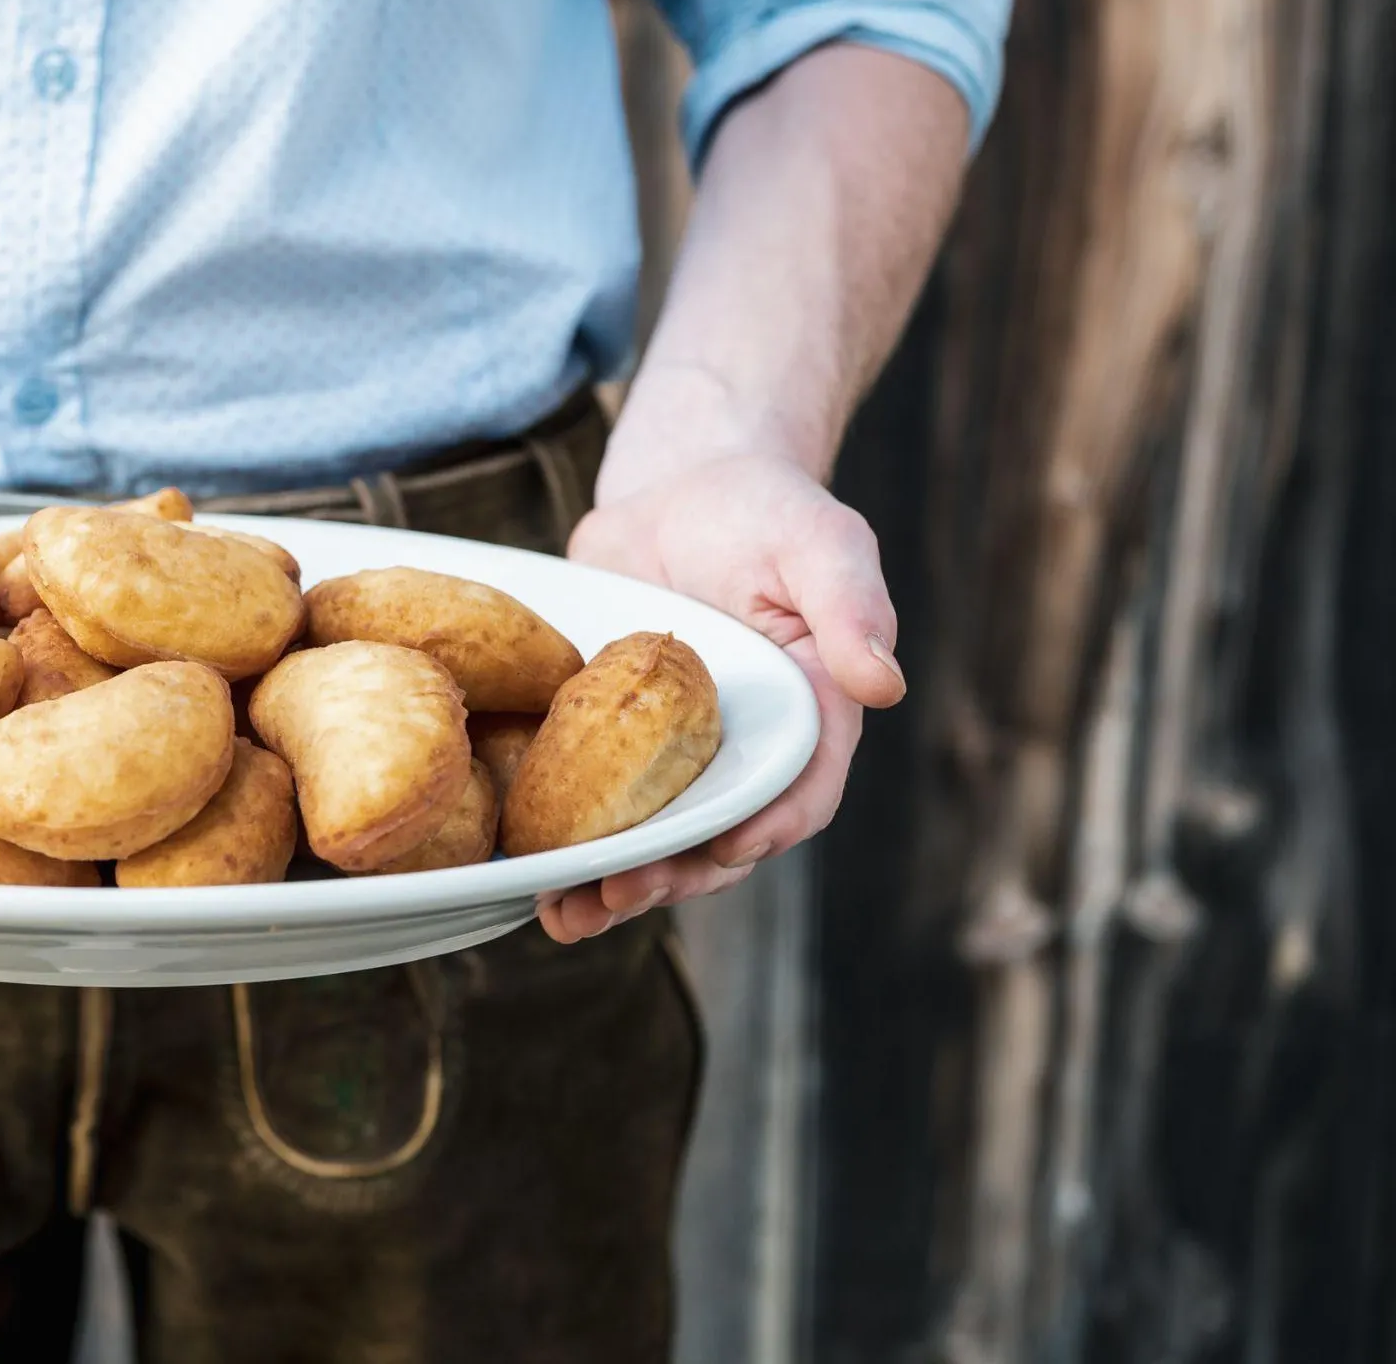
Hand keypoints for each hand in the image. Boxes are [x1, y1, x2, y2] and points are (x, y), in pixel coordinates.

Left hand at [537, 450, 905, 942]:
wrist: (677, 490)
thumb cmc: (765, 512)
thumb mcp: (820, 543)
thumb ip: (852, 607)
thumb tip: (884, 683)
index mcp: (808, 721)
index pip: (800, 792)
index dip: (767, 828)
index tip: (727, 849)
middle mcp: (743, 756)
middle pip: (716, 840)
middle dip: (672, 876)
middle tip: (620, 892)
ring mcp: (674, 760)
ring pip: (651, 843)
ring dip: (610, 887)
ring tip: (563, 915)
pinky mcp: (611, 747)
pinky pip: (590, 808)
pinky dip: (561, 846)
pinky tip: (520, 875)